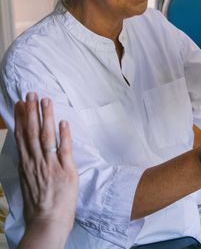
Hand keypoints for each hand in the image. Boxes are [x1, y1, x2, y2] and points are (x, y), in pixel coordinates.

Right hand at [15, 92, 77, 248]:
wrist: (48, 221)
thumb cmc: (41, 202)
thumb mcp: (29, 179)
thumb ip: (30, 163)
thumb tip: (29, 148)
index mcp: (27, 164)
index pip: (22, 136)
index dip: (21, 118)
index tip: (20, 103)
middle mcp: (36, 162)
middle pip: (32, 133)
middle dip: (32, 111)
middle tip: (31, 93)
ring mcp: (50, 166)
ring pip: (47, 137)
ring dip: (46, 117)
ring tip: (46, 100)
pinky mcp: (65, 171)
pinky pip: (64, 150)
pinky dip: (64, 135)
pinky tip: (63, 122)